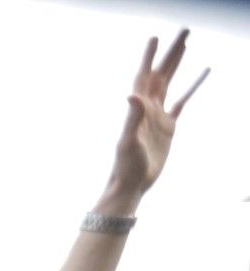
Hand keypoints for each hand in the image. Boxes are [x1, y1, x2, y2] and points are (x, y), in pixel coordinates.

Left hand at [104, 30, 205, 206]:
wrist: (131, 184)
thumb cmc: (125, 165)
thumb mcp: (128, 141)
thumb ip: (131, 118)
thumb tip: (131, 96)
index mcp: (138, 108)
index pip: (145, 76)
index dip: (149, 57)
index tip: (156, 38)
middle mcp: (148, 107)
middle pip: (161, 73)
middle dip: (171, 52)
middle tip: (184, 30)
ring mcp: (158, 115)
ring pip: (170, 83)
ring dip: (178, 63)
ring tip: (187, 44)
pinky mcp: (169, 126)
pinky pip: (183, 101)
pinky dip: (192, 87)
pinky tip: (202, 73)